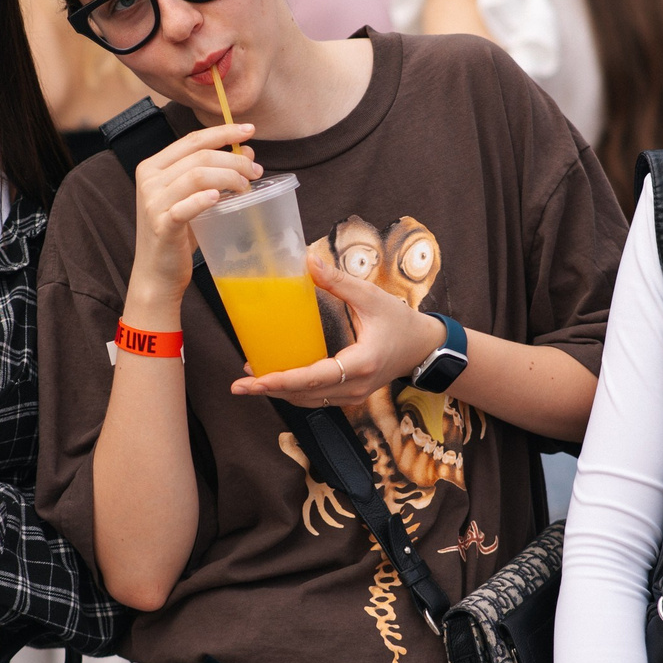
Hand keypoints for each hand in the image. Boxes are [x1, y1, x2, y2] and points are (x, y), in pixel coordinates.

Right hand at [128, 123, 259, 305]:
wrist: (157, 274)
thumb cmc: (178, 234)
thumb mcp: (195, 198)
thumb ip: (215, 174)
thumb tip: (247, 151)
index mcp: (153, 166)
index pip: (192, 140)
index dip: (222, 131)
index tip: (249, 130)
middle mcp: (149, 180)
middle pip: (199, 155)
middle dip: (233, 159)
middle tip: (256, 170)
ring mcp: (152, 202)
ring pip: (197, 175)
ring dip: (229, 177)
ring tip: (246, 188)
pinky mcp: (161, 225)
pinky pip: (185, 207)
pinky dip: (204, 199)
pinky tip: (220, 198)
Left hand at [232, 250, 443, 405]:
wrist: (423, 348)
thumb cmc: (400, 322)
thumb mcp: (371, 297)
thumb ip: (339, 281)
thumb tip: (308, 260)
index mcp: (360, 364)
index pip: (314, 378)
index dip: (282, 380)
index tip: (255, 381)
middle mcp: (355, 387)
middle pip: (304, 396)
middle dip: (269, 391)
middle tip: (239, 385)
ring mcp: (352, 395)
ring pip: (308, 402)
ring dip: (279, 393)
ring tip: (251, 380)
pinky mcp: (350, 395)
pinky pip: (316, 400)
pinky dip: (294, 392)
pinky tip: (275, 380)